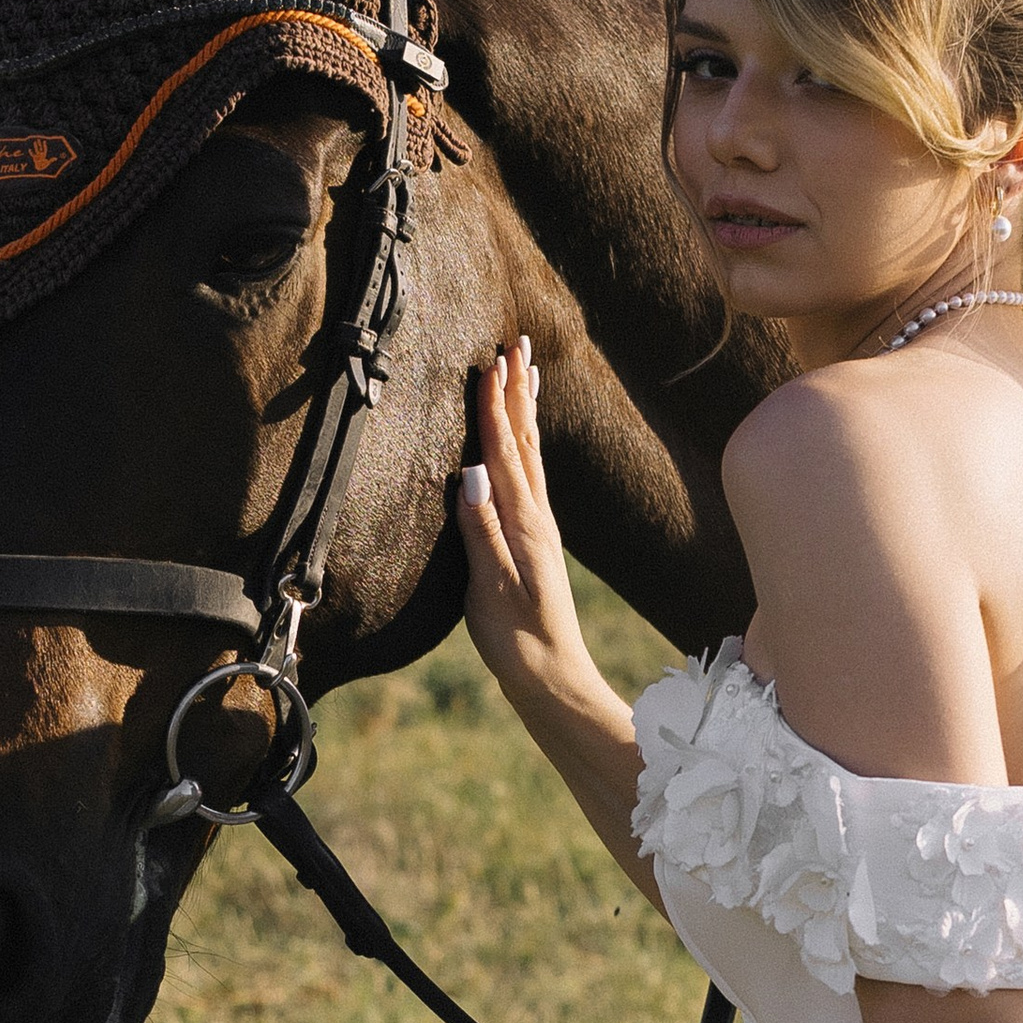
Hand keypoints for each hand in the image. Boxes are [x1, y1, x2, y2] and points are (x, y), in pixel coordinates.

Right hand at [454, 340, 594, 723]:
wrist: (554, 679)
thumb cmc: (518, 642)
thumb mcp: (491, 591)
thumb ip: (481, 532)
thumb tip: (469, 474)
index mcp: (523, 524)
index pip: (505, 451)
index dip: (497, 404)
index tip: (492, 359)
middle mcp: (537, 518)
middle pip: (525, 441)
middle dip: (518, 390)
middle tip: (515, 342)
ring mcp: (540, 529)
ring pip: (531, 455)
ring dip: (526, 410)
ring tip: (525, 372)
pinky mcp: (537, 542)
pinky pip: (531, 477)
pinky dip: (526, 445)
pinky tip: (523, 441)